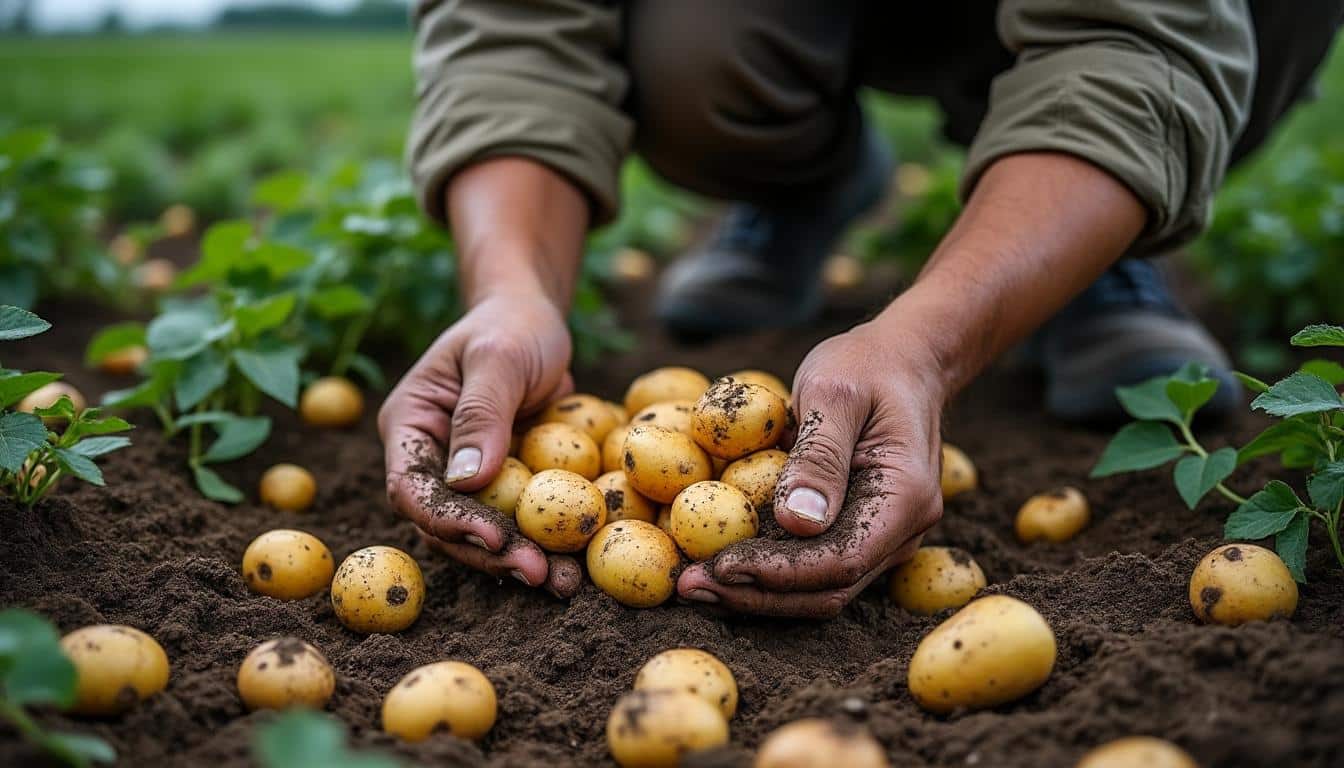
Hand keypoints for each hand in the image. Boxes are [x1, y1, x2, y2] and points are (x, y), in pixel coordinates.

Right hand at [378, 290, 580, 595]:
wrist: (534, 318)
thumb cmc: (513, 325)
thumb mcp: (499, 356)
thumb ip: (482, 413)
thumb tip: (468, 480)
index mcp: (411, 426)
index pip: (412, 489)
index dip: (448, 520)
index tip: (495, 538)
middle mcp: (431, 459)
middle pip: (446, 525)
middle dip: (492, 554)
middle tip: (540, 574)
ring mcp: (467, 476)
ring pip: (483, 533)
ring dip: (520, 560)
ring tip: (564, 582)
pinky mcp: (505, 484)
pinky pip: (519, 521)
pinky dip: (545, 544)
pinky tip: (575, 565)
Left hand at [676, 322, 945, 616]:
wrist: (902, 359)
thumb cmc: (865, 365)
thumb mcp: (834, 393)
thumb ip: (819, 455)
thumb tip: (795, 522)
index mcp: (905, 496)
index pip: (842, 559)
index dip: (780, 573)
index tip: (721, 565)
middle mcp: (902, 530)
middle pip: (829, 587)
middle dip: (757, 593)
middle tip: (689, 585)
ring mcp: (884, 537)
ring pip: (820, 587)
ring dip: (756, 591)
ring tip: (693, 583)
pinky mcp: (858, 532)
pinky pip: (813, 566)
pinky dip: (767, 571)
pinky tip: (719, 564)